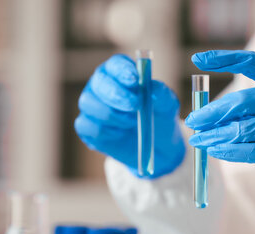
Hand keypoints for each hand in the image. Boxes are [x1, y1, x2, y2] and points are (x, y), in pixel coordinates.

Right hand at [75, 54, 185, 177]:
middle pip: (99, 82)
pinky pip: (88, 126)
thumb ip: (162, 94)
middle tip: (135, 105)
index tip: (135, 80)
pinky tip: (120, 133)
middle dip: (116, 93)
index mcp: (120, 73)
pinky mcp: (87, 127)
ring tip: (132, 122)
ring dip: (112, 114)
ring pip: (89, 103)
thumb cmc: (159, 117)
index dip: (122, 70)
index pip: (115, 65)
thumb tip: (153, 89)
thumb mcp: (167, 105)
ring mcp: (91, 106)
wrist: (157, 146)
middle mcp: (101, 86)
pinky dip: (106, 131)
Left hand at [186, 50, 254, 200]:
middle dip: (213, 113)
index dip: (224, 59)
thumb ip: (252, 106)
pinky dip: (230, 152)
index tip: (197, 60)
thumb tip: (209, 112)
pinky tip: (215, 151)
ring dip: (216, 137)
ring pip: (246, 129)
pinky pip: (254, 151)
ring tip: (199, 140)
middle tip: (192, 120)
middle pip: (245, 102)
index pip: (253, 62)